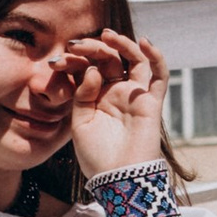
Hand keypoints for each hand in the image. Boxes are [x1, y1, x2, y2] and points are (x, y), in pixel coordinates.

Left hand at [61, 29, 167, 177]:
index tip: (57, 61)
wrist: (118, 180)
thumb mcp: (78, 124)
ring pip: (133, 61)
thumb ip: (82, 95)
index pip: (88, 68)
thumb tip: (92, 69)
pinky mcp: (151, 102)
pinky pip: (159, 76)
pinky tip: (144, 42)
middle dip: (93, 48)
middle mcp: (116, 93)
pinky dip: (155, 56)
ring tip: (107, 36)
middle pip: (109, 60)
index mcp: (95, 98)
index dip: (74, 61)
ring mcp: (134, 96)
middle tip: (77, 44)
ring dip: (122, 44)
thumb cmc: (96, 157)